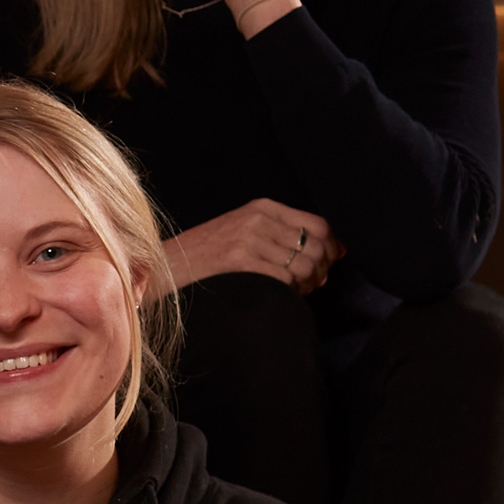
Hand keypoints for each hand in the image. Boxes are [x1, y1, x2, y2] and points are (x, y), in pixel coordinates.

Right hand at [167, 198, 337, 295]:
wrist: (167, 266)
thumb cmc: (209, 255)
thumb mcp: (245, 231)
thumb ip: (284, 235)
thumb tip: (336, 250)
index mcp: (263, 208)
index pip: (318, 224)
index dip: (331, 247)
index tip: (330, 263)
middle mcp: (259, 219)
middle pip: (316, 245)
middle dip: (323, 268)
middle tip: (314, 282)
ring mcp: (249, 239)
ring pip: (305, 265)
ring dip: (309, 283)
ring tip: (297, 290)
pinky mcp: (241, 262)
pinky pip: (286, 279)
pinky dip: (292, 292)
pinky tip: (283, 295)